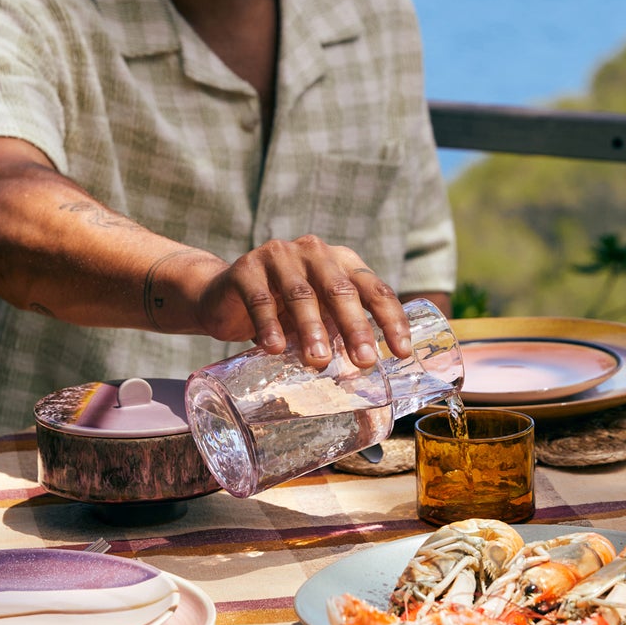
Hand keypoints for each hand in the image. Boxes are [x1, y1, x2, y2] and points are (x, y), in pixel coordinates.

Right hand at [189, 235, 412, 367]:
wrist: (223, 297)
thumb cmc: (282, 311)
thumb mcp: (318, 315)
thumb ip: (340, 330)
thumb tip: (371, 372)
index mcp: (341, 261)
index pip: (373, 289)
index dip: (391, 319)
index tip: (401, 351)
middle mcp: (314, 252)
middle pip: (340, 290)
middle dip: (355, 327)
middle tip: (365, 361)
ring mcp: (279, 256)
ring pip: (301, 294)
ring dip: (312, 329)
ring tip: (319, 361)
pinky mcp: (246, 269)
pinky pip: (260, 299)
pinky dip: (269, 326)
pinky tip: (275, 349)